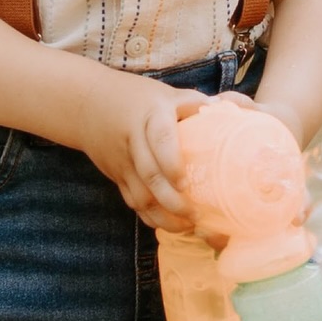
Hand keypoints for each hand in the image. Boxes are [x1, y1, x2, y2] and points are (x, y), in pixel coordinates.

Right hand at [79, 73, 205, 232]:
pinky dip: (150, 217)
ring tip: (188, 227)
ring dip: (162, 216)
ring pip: (139, 196)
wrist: (86, 103)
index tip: (185, 183)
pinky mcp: (116, 176)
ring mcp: (122, 162)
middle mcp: (134, 141)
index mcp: (151, 116)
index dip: (171, 163)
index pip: (160, 140)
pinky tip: (169, 225)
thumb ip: (195, 104)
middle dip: (171, 200)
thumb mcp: (166, 93)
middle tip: (195, 216)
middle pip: (149, 176)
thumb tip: (234, 111)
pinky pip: (132, 202)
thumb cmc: (137, 97)